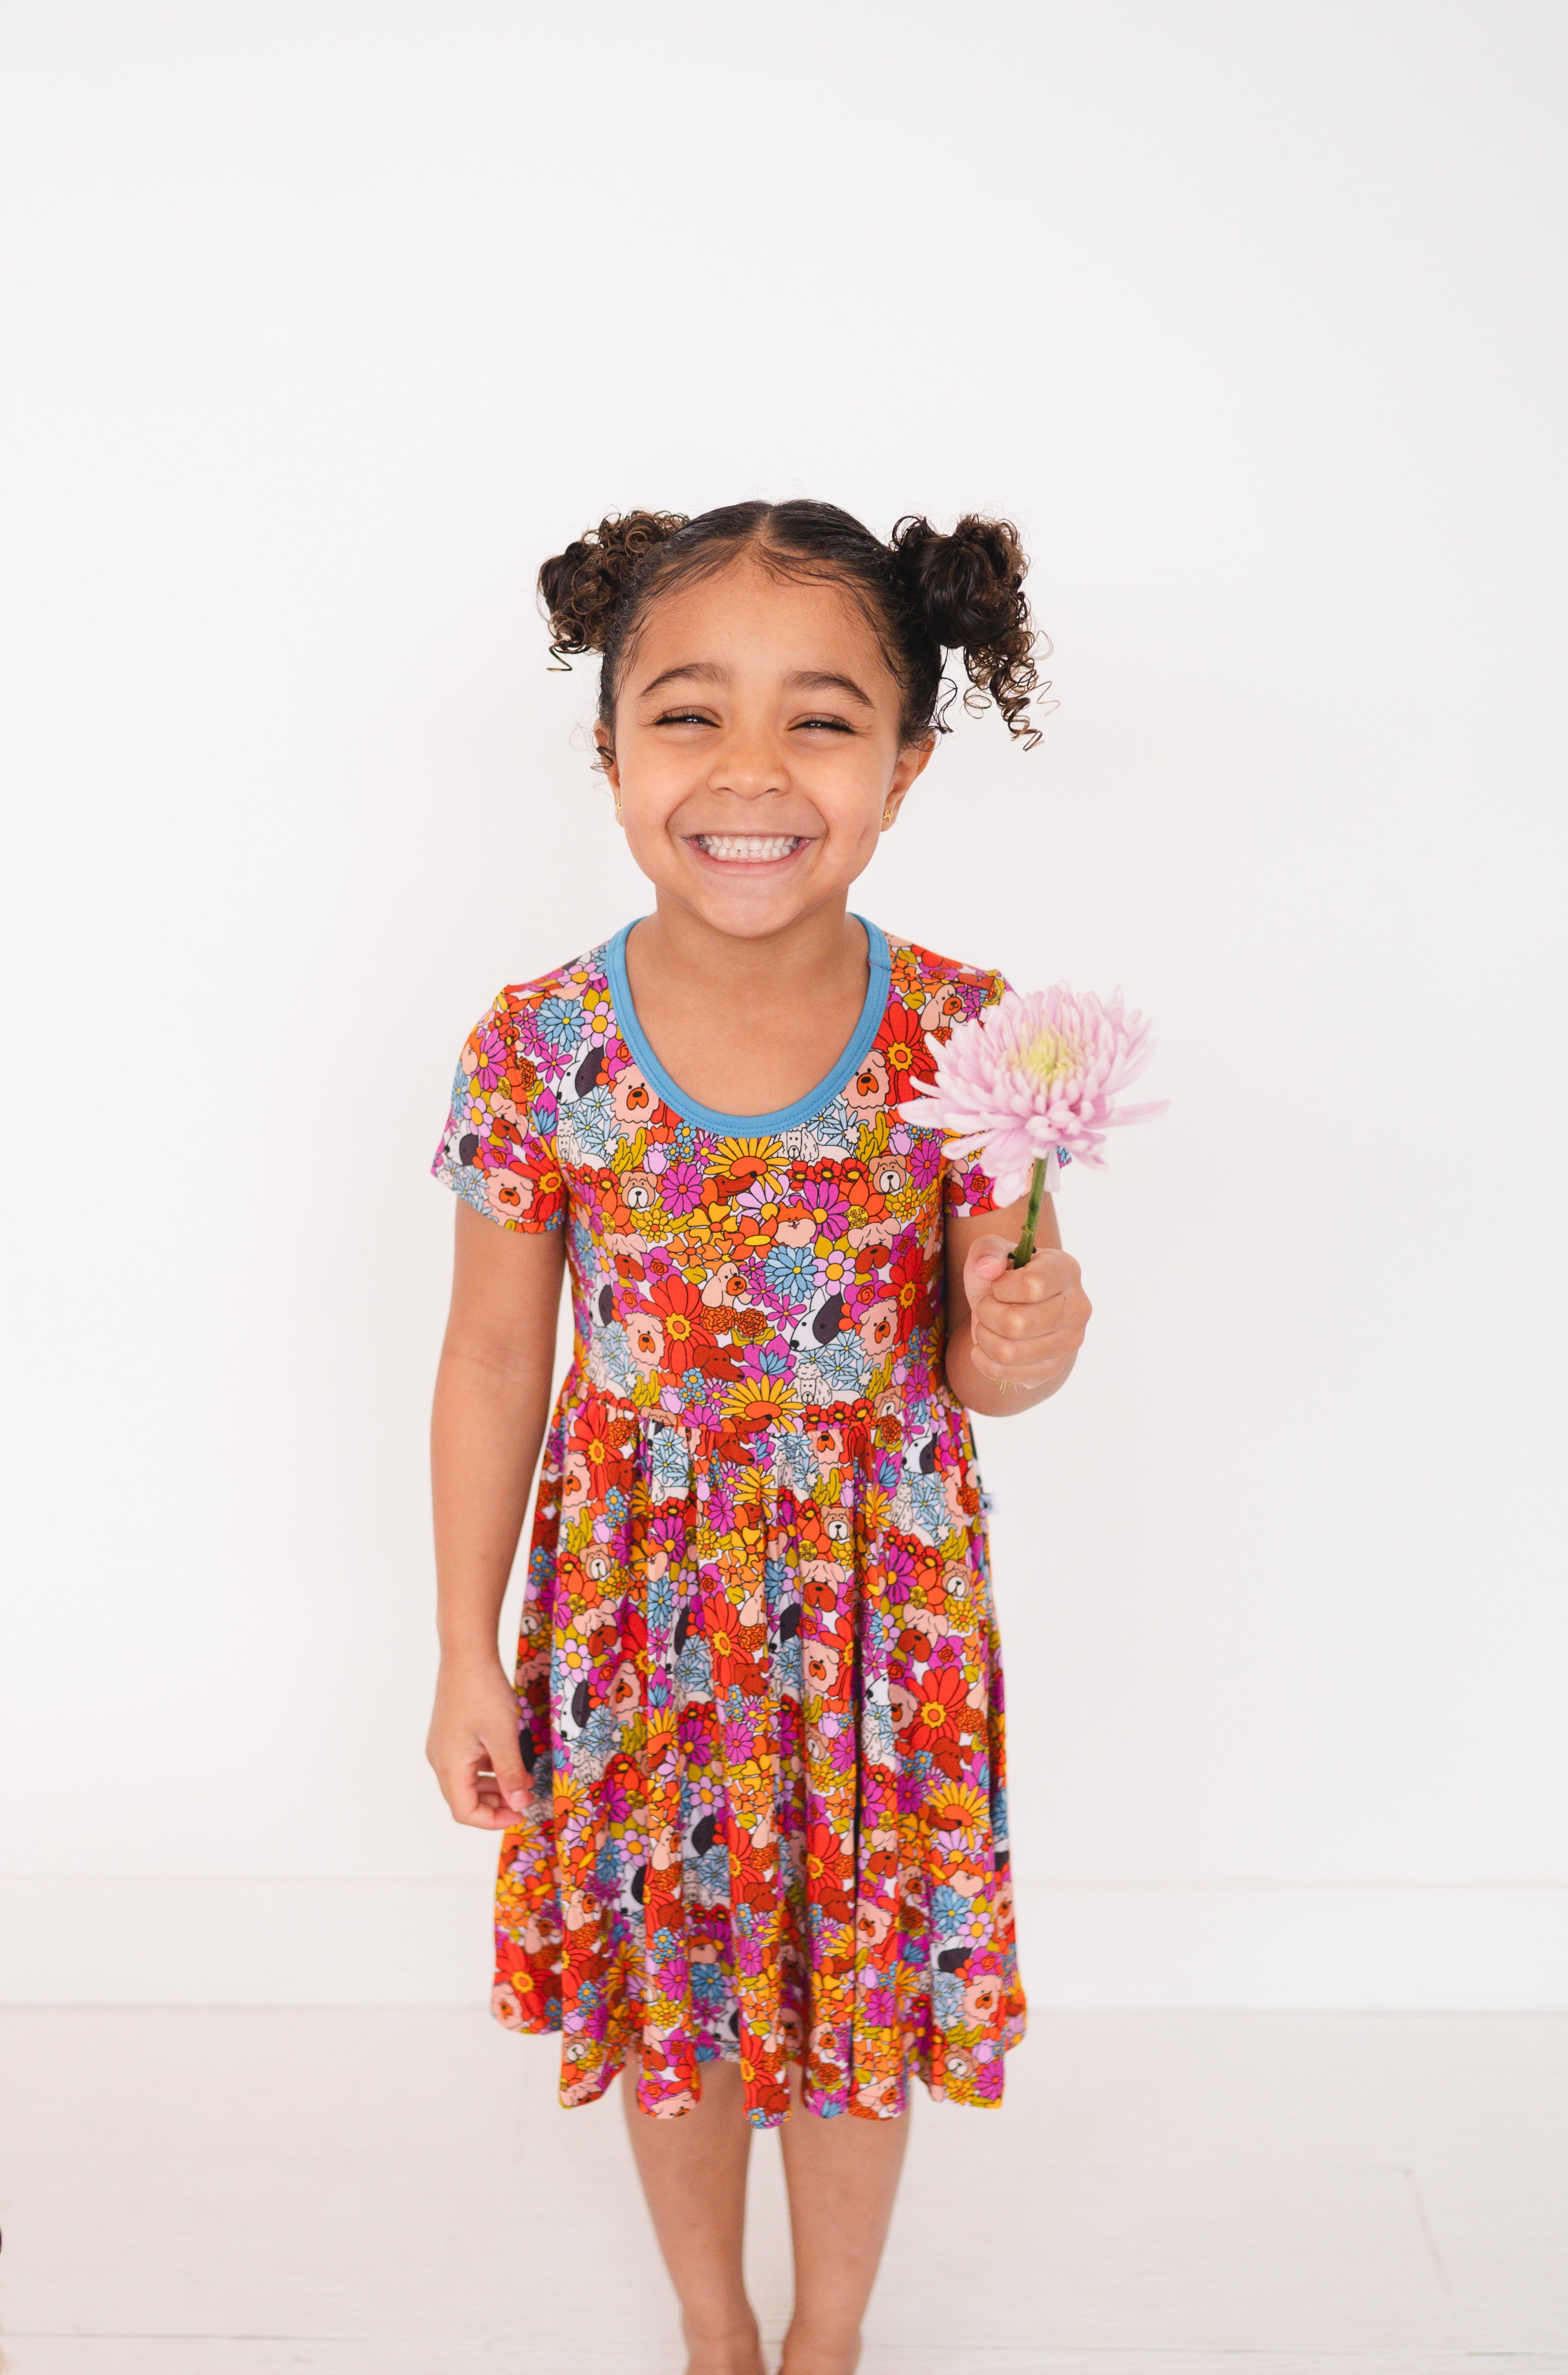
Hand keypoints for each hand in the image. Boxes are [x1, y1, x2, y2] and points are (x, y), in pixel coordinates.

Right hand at [426, 1654, 529, 1829]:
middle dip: (496, 1805)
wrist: (467, 1654)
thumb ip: (511, 1774)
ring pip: (468, 1781)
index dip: (493, 1820)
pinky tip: (512, 1761)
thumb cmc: (483, 1693)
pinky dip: (490, 1769)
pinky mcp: (453, 1735)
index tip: (521, 1813)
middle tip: (526, 1799)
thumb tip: (520, 1805)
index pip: (465, 1812)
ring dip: (495, 1787)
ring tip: (523, 1781)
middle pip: (465, 1799)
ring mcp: (445, 1746)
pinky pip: (470, 1763)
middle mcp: (441, 1760)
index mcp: (449, 1766)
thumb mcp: (504, 1736)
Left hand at [960, 1236, 1091, 1390]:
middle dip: (986, 1314)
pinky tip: (985, 1347)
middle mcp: (1078, 1308)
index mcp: (1067, 1270)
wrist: (1015, 1309)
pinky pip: (1006, 1374)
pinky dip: (984, 1360)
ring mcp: (1070, 1342)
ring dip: (983, 1338)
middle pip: (1017, 1324)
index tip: (998, 1285)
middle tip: (986, 1307)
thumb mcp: (991, 1252)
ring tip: (986, 1326)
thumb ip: (986, 1250)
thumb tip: (989, 1268)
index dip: (1001, 1287)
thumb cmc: (1004, 1277)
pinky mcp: (1054, 1369)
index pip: (1031, 1285)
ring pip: (1009, 1353)